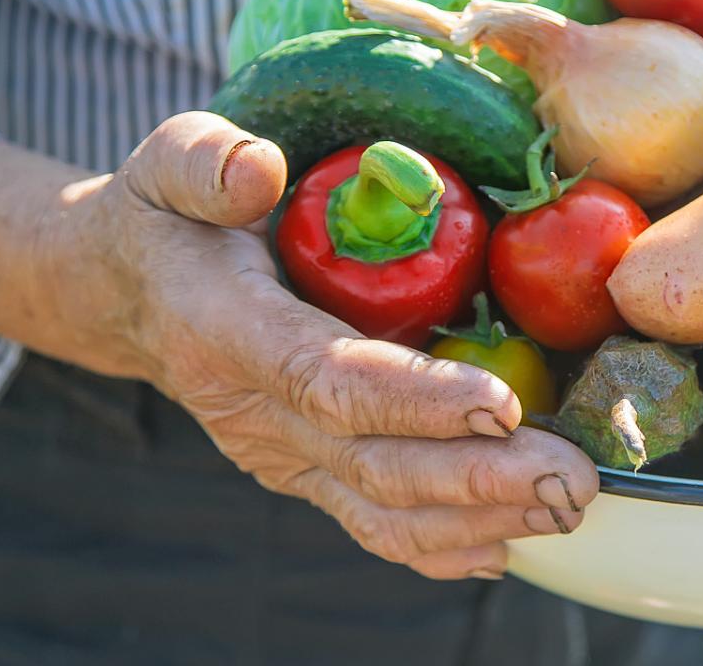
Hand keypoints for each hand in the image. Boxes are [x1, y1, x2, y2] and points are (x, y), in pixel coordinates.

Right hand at [41, 112, 598, 578]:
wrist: (130, 290)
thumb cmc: (169, 213)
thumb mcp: (169, 159)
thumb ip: (208, 162)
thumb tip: (259, 171)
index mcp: (225, 331)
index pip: (327, 378)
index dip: (414, 399)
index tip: (499, 404)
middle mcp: (251, 411)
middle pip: (372, 462)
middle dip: (479, 477)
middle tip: (572, 478)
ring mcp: (279, 452)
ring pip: (380, 507)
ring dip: (480, 515)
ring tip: (568, 505)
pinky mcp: (304, 470)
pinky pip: (371, 521)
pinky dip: (440, 543)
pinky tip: (508, 543)